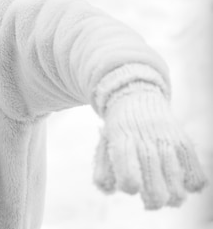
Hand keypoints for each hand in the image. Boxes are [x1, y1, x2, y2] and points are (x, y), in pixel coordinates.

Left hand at [93, 83, 207, 208]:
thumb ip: (102, 171)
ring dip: (172, 198)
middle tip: (149, 199)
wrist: (135, 96)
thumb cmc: (119, 129)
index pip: (129, 175)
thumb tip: (109, 190)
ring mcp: (167, 141)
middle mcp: (145, 141)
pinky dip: (191, 186)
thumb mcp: (104, 143)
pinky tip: (181, 181)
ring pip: (177, 188)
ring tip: (165, 193)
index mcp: (122, 140)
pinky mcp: (184, 142)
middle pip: (155, 189)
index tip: (130, 185)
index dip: (130, 186)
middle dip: (153, 201)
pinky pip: (196, 176)